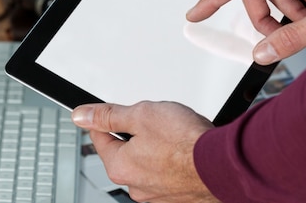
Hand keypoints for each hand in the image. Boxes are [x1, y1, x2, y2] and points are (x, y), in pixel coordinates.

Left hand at [72, 101, 217, 202]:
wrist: (223, 163)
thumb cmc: (186, 141)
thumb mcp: (141, 115)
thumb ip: (108, 115)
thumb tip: (82, 115)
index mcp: (120, 166)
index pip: (99, 137)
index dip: (104, 119)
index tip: (108, 112)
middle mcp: (135, 186)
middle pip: (124, 150)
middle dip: (136, 133)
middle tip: (154, 121)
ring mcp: (157, 194)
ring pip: (147, 161)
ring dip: (155, 147)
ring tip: (174, 134)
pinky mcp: (177, 195)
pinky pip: (166, 172)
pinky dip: (172, 161)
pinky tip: (184, 149)